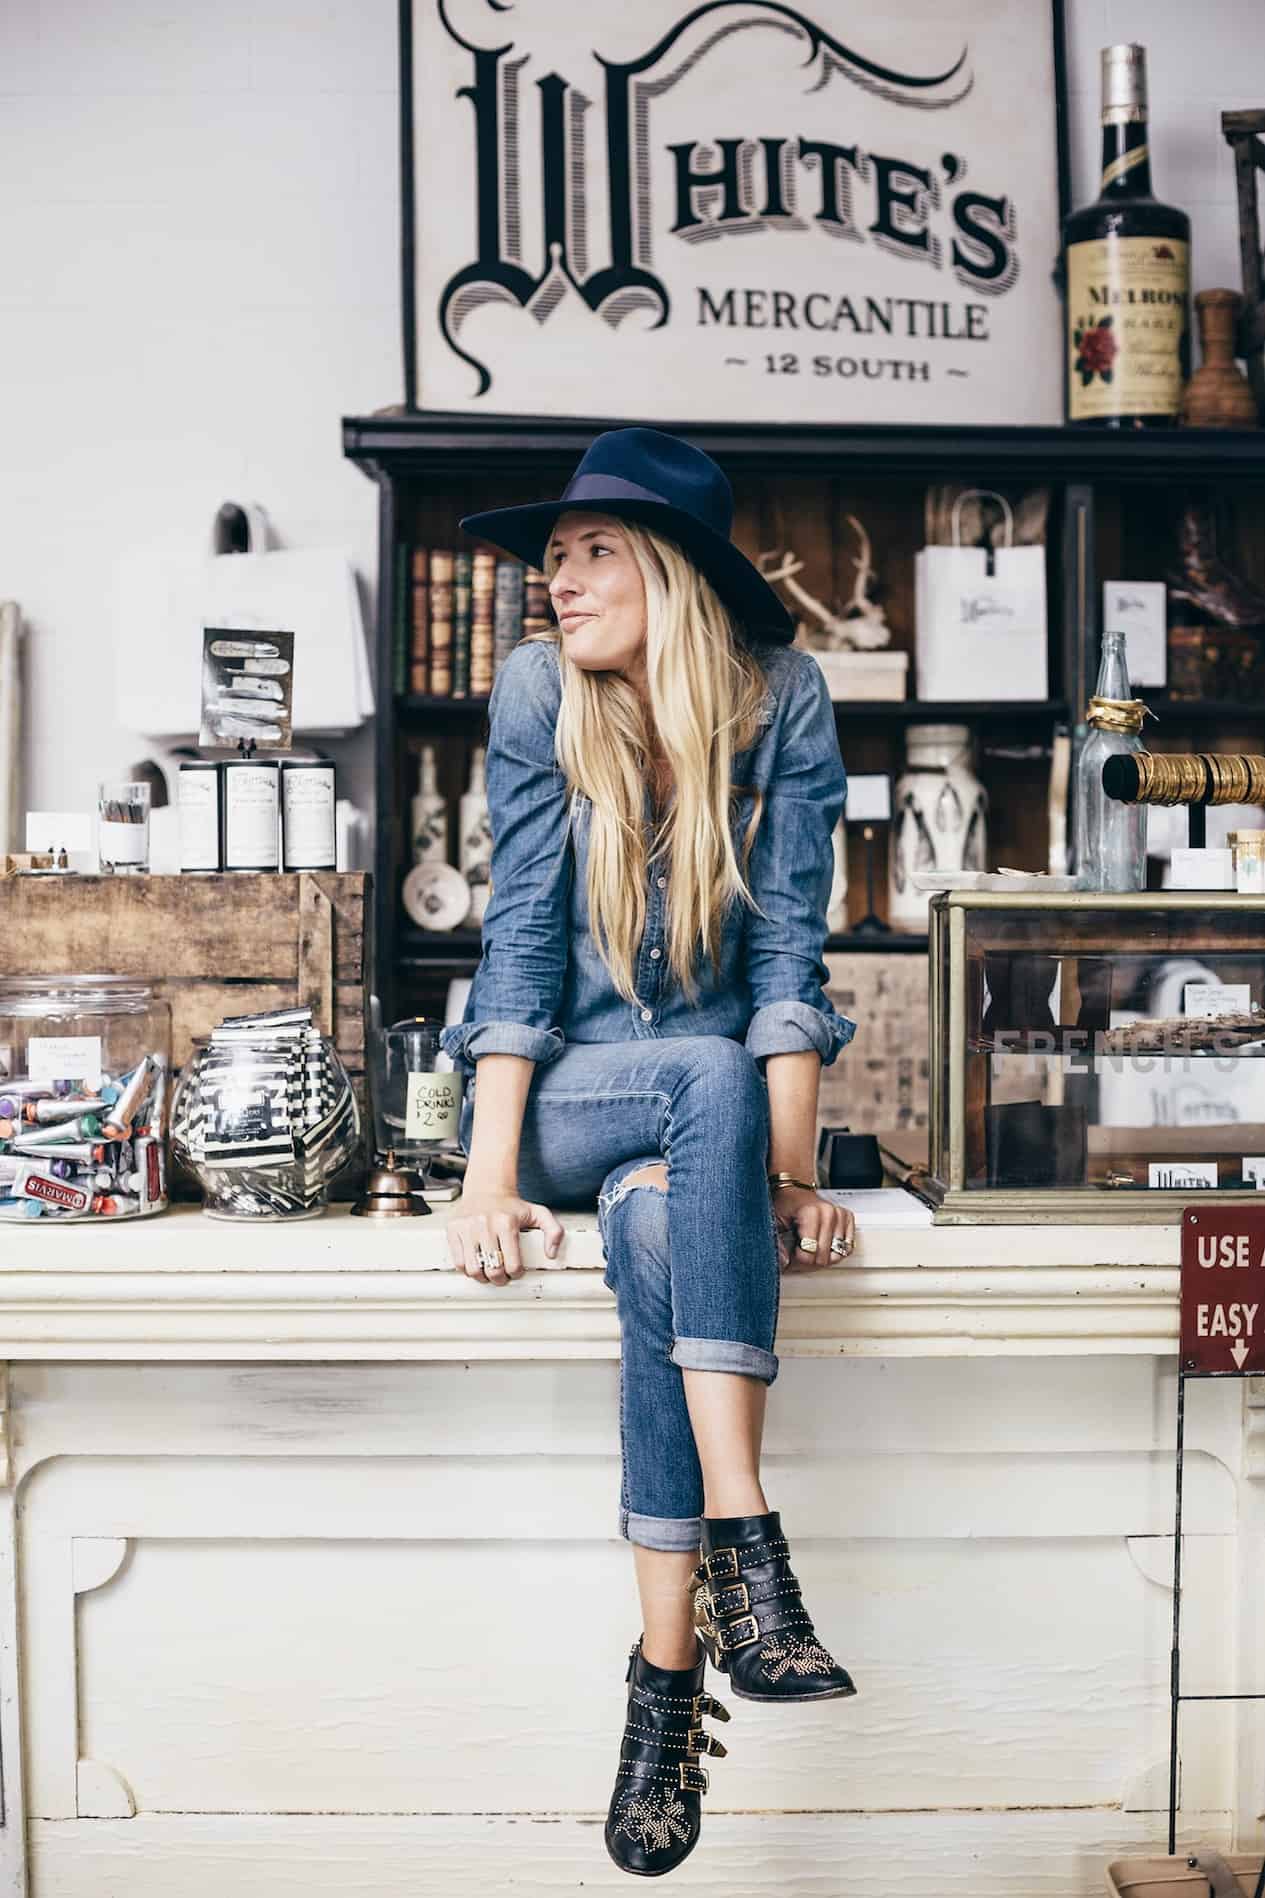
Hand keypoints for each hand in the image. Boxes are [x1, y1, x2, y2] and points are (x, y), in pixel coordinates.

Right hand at [447, 1187, 564, 1284]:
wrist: (487, 1188)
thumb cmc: (511, 1205)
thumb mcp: (539, 1214)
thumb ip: (554, 1231)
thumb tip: (552, 1253)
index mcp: (506, 1222)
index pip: (512, 1264)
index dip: (516, 1274)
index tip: (516, 1272)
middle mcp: (485, 1224)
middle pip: (492, 1269)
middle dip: (499, 1279)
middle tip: (502, 1277)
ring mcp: (467, 1227)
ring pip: (473, 1268)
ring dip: (482, 1277)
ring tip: (488, 1272)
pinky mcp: (453, 1229)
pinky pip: (458, 1261)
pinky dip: (466, 1269)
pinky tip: (475, 1264)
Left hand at [771, 1184, 854, 1272]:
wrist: (794, 1192)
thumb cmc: (784, 1205)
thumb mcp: (773, 1222)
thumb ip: (776, 1243)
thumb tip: (784, 1263)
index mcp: (811, 1213)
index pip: (809, 1252)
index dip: (797, 1259)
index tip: (791, 1253)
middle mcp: (829, 1213)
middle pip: (824, 1257)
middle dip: (810, 1260)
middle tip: (799, 1252)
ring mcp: (839, 1215)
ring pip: (837, 1255)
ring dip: (823, 1257)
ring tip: (811, 1248)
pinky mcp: (847, 1218)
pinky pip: (848, 1248)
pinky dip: (836, 1251)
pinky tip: (824, 1244)